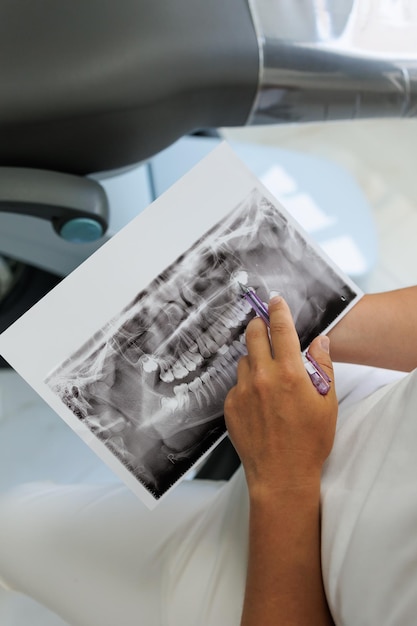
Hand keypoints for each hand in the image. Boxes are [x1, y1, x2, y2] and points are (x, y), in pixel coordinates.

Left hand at [224, 296, 337, 495]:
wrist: (281, 475)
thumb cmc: (309, 441)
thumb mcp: (327, 403)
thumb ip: (322, 366)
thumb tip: (320, 340)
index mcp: (289, 373)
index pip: (281, 329)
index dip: (278, 310)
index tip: (275, 300)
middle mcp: (262, 377)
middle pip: (252, 335)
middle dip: (258, 325)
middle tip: (264, 326)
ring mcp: (242, 392)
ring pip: (243, 360)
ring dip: (254, 359)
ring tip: (269, 378)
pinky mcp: (230, 406)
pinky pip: (237, 384)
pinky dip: (247, 385)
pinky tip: (260, 402)